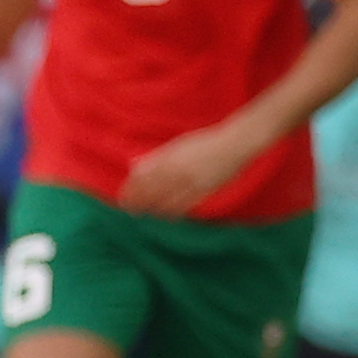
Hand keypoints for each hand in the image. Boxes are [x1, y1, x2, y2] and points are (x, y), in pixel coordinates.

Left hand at [118, 122, 255, 217]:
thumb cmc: (204, 143)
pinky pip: (183, 208)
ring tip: (147, 213)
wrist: (233, 145)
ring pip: (164, 203)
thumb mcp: (176, 146)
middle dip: (138, 203)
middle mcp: (177, 171)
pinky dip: (171, 213)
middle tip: (131, 210)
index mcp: (169, 158)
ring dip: (153, 210)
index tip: (124, 199)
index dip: (131, 190)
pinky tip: (166, 214)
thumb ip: (155, 158)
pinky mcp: (203, 192)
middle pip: (150, 193)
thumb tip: (134, 166)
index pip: (141, 178)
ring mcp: (191, 183)